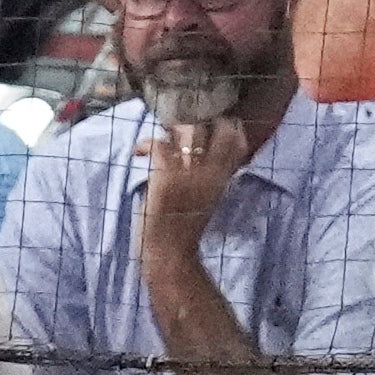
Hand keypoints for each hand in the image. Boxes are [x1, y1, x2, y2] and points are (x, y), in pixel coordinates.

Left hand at [133, 105, 260, 238]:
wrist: (171, 254)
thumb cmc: (185, 228)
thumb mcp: (208, 198)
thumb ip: (210, 174)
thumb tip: (200, 150)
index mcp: (223, 178)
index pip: (236, 139)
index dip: (225, 124)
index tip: (207, 124)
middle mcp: (210, 173)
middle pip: (211, 126)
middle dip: (193, 120)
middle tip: (177, 128)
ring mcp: (188, 174)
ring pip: (186, 130)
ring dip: (169, 129)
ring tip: (160, 138)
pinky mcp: (166, 178)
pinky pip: (157, 145)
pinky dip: (144, 144)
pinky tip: (138, 153)